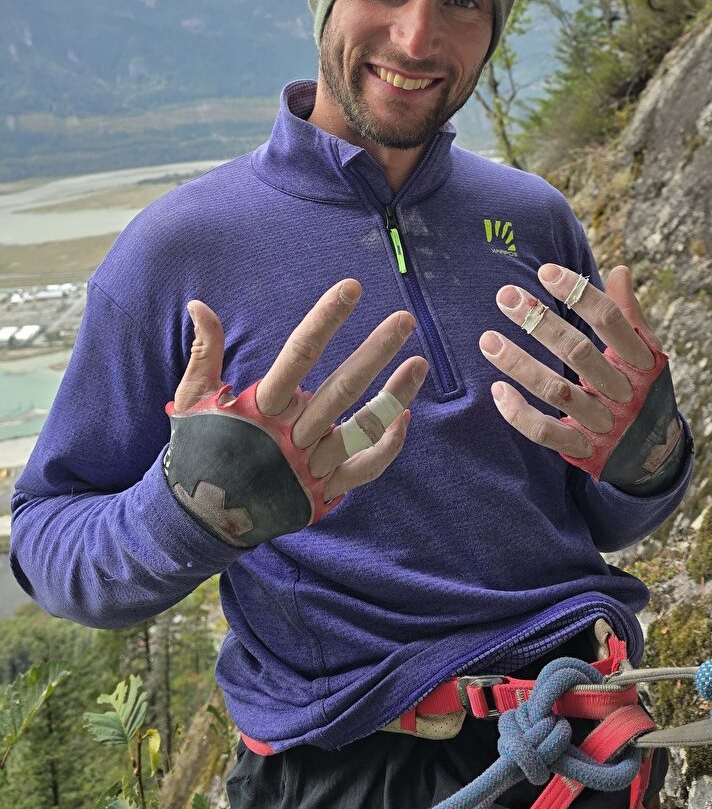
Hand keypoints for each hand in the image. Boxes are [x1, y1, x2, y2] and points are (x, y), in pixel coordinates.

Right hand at [166, 279, 427, 544]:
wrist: (202, 519)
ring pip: (361, 427)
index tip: (351, 288)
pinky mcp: (322, 490)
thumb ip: (205, 351)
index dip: (325, 319)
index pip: (298, 354)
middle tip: (405, 320)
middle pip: (340, 389)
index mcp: (260, 408)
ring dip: (393, 395)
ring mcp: (309, 465)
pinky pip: (363, 468)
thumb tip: (199, 304)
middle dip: (374, 353)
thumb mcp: (193, 398)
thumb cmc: (201, 448)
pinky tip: (404, 416)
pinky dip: (386, 446)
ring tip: (420, 363)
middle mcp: (289, 436)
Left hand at [479, 264, 684, 490]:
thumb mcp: (646, 353)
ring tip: (487, 340)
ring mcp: (603, 423)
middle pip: (579, 352)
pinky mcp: (583, 449)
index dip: (579, 294)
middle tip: (505, 296)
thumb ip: (629, 314)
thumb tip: (620, 270)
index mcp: (641, 361)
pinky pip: (547, 432)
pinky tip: (497, 389)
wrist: (657, 455)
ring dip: (519, 364)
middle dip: (540, 322)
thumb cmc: (643, 389)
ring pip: (556, 391)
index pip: (611, 321)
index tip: (545, 271)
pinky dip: (520, 414)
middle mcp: (623, 391)